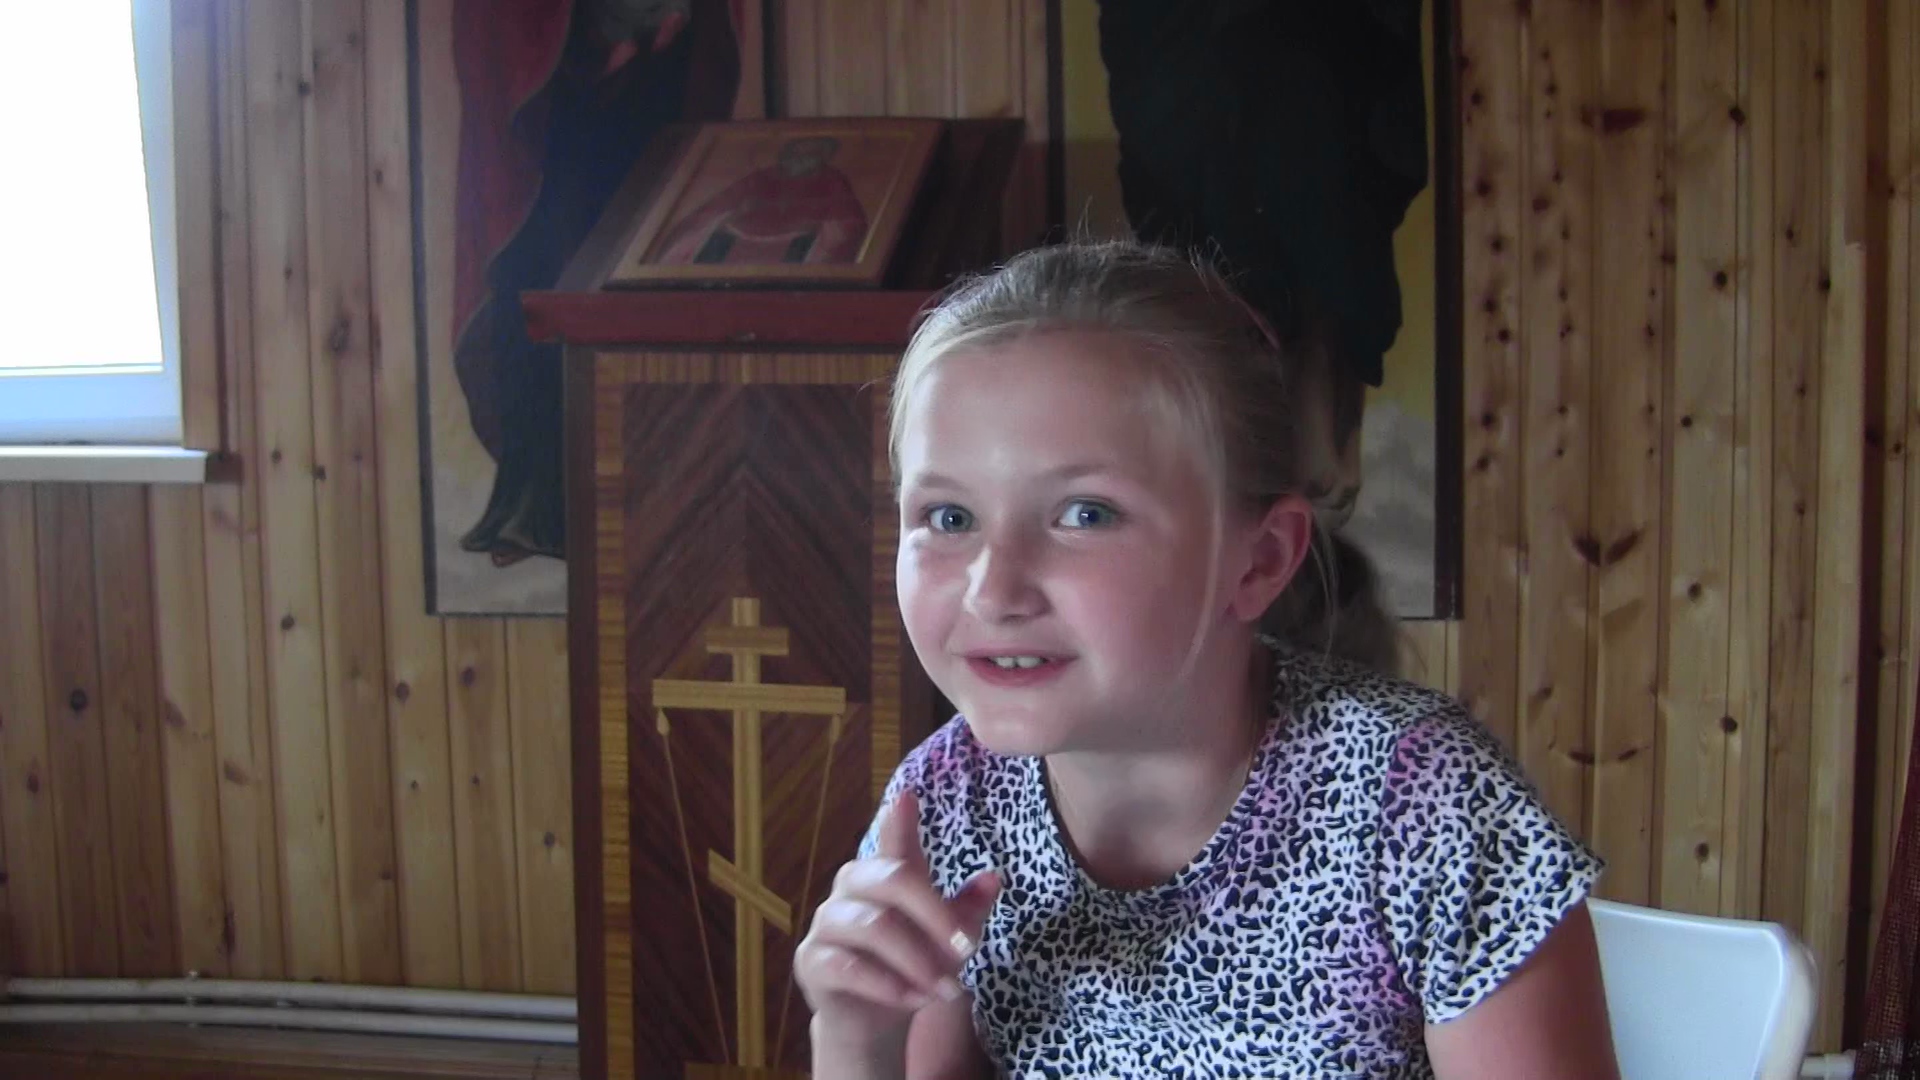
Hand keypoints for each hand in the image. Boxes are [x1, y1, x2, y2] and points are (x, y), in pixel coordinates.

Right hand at [795, 789, 1000, 1052]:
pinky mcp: (811, 961)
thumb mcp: (948, 942)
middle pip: (892, 879)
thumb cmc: (912, 967)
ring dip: (918, 961)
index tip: (908, 796)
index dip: (898, 820)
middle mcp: (851, 888)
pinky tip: (913, 1000)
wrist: (873, 1022)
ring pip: (874, 926)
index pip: (893, 842)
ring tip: (946, 990)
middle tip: (968, 951)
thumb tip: (994, 877)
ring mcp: (827, 923)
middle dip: (935, 915)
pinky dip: (889, 985)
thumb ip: (967, 911)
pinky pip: (849, 966)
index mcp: (884, 875)